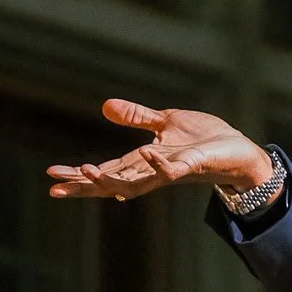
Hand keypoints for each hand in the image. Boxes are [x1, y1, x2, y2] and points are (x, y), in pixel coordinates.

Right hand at [46, 100, 274, 202]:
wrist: (240, 151)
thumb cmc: (205, 140)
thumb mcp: (166, 122)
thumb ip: (138, 118)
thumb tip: (105, 106)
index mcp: (144, 161)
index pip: (106, 170)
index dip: (79, 176)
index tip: (51, 176)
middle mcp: (153, 171)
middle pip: (113, 183)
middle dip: (85, 185)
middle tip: (56, 186)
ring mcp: (172, 170)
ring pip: (136, 183)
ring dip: (112, 179)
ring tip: (87, 172)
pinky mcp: (193, 165)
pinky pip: (173, 169)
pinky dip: (160, 164)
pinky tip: (147, 153)